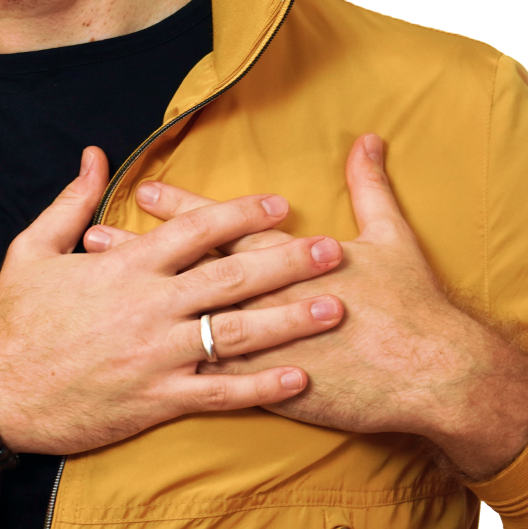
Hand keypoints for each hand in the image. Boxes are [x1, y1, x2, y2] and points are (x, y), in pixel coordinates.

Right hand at [0, 145, 348, 456]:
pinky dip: (261, 386)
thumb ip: (71, 201)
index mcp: (125, 267)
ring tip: (333, 309)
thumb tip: (93, 154)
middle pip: (231, 277)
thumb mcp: (34, 248)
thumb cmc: (13, 319)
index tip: (281, 204)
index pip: (196, 230)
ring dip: (289, 320)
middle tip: (333, 251)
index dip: (242, 214)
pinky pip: (219, 391)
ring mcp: (156, 356)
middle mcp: (149, 307)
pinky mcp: (156, 401)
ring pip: (236, 333)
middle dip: (287, 262)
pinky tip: (298, 378)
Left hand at [85, 135, 527, 479]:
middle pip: (191, 273)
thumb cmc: (412, 304)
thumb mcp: (391, 235)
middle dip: (141, 256)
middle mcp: (267, 300)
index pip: (223, 226)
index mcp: (290, 260)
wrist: (432, 374)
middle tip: (95, 240)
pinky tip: (136, 372)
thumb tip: (367, 139)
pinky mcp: (271, 390)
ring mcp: (264, 347)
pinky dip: (175, 374)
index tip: (143, 190)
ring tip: (97, 304)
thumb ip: (370, 185)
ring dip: (143, 314)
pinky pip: (214, 383)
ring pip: (190, 327)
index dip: (182, 208)